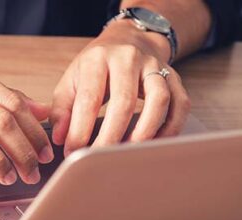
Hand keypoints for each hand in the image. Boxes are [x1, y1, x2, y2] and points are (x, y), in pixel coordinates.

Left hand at [49, 19, 191, 155]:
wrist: (129, 40)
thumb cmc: (98, 65)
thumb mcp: (72, 79)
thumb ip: (62, 108)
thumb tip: (61, 138)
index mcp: (98, 58)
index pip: (90, 97)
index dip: (80, 128)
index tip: (73, 150)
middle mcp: (129, 59)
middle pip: (124, 101)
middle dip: (112, 135)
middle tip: (101, 158)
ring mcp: (155, 67)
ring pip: (159, 100)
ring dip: (146, 131)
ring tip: (131, 152)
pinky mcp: (174, 78)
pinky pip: (180, 105)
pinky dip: (171, 128)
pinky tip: (156, 144)